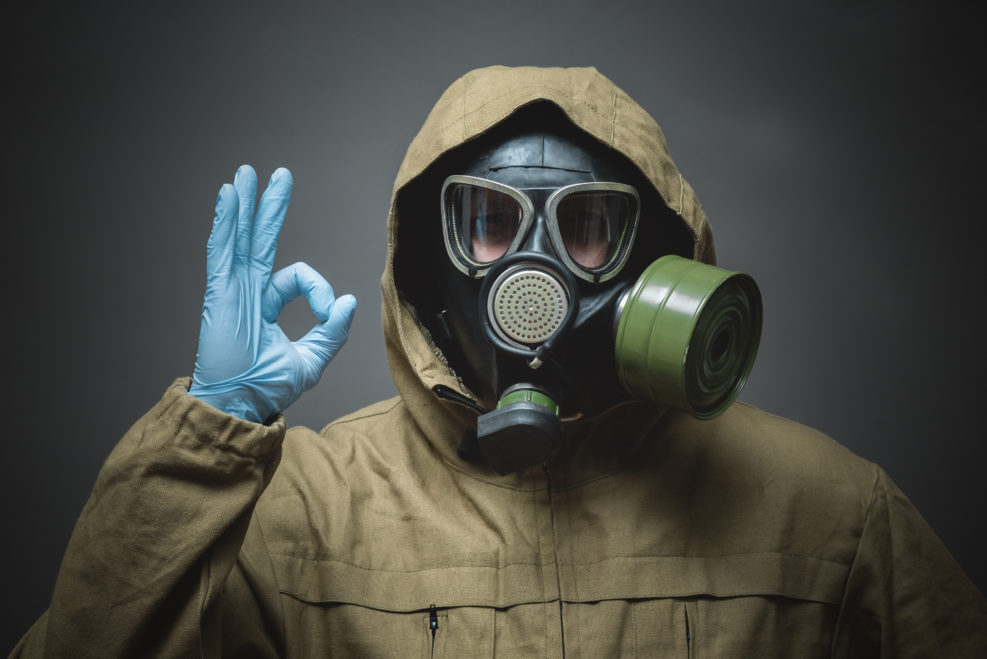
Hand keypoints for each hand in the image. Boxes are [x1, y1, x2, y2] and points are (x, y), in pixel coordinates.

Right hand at [188, 165, 356, 422]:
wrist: (240, 408)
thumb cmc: (267, 390)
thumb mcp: (312, 359)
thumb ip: (332, 332)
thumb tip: (348, 301)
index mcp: (265, 305)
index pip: (296, 277)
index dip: (319, 289)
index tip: (330, 310)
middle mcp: (247, 293)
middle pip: (260, 240)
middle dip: (270, 207)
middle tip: (279, 176)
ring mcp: (231, 290)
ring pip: (240, 238)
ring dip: (246, 204)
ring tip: (246, 174)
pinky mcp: (220, 293)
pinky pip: (223, 249)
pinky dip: (226, 221)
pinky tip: (229, 195)